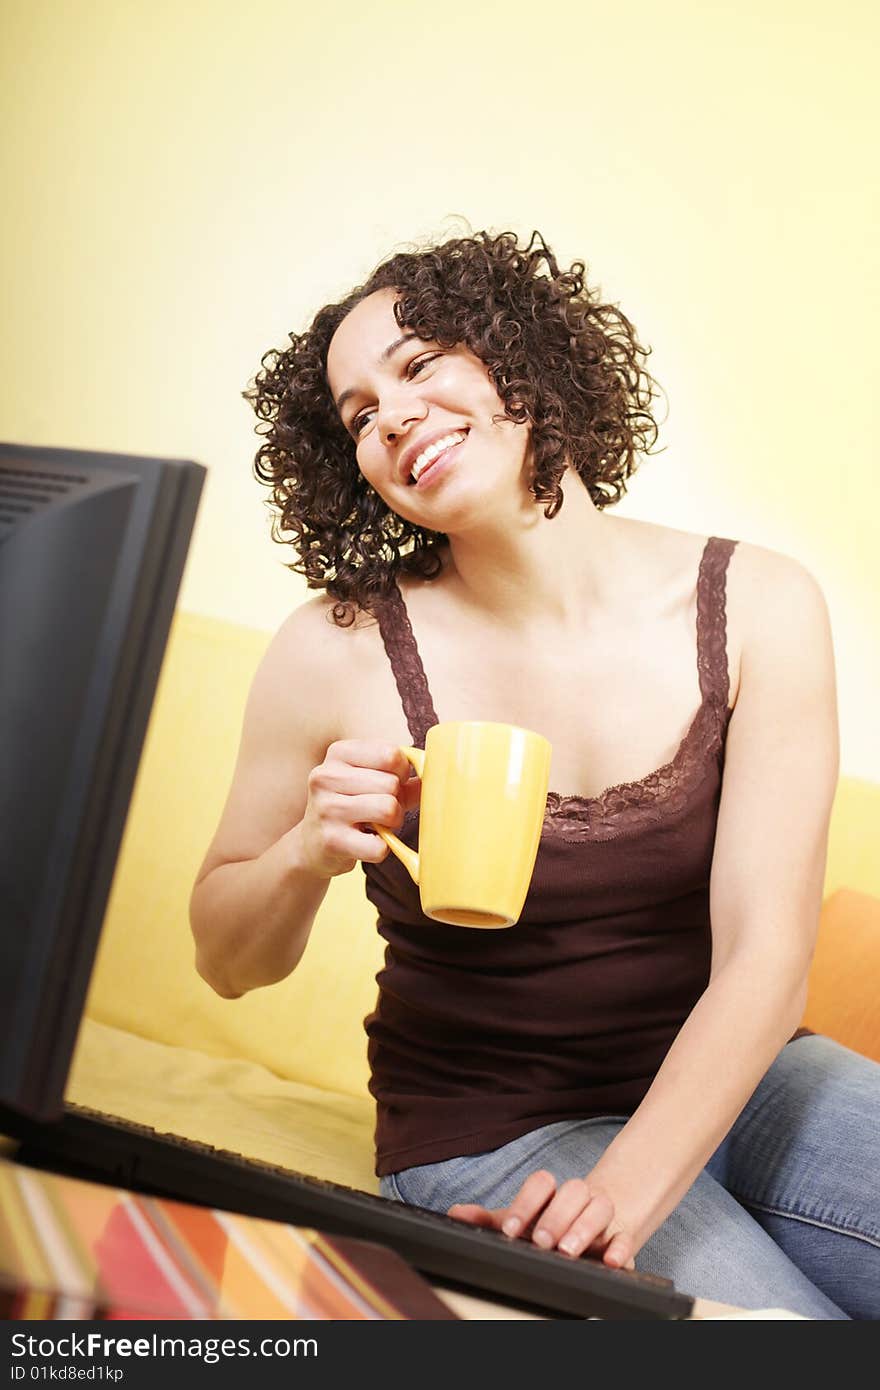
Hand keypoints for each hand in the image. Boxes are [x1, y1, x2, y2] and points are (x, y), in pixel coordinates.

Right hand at [297, 740, 420, 877]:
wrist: (312, 843)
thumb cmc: (351, 806)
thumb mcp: (371, 782)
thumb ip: (403, 775)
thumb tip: (439, 770)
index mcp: (338, 753)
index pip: (390, 754)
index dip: (402, 771)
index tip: (393, 782)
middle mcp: (326, 776)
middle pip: (391, 784)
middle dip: (396, 801)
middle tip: (380, 811)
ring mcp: (326, 808)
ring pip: (388, 810)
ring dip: (392, 823)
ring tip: (376, 825)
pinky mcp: (330, 840)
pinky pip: (379, 846)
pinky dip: (381, 849)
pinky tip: (365, 843)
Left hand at [448, 1170, 635, 1269]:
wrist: (599, 1226)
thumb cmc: (552, 1224)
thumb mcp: (522, 1222)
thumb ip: (490, 1219)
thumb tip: (458, 1213)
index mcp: (552, 1193)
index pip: (541, 1182)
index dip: (525, 1203)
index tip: (510, 1230)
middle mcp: (578, 1199)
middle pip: (573, 1190)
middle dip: (555, 1215)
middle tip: (540, 1241)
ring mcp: (603, 1217)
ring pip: (600, 1207)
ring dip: (583, 1227)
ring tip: (568, 1250)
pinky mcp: (622, 1239)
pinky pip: (626, 1237)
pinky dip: (621, 1248)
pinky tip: (609, 1260)